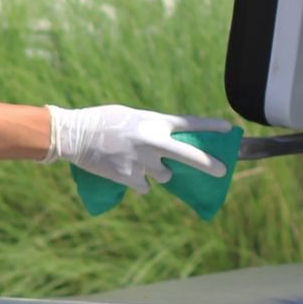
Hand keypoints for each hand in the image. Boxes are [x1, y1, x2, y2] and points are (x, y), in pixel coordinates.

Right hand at [42, 104, 229, 191]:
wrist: (74, 135)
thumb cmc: (100, 121)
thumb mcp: (130, 117)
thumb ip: (151, 128)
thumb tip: (166, 144)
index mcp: (153, 122)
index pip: (189, 123)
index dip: (211, 126)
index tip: (228, 129)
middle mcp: (153, 142)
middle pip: (190, 156)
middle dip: (209, 164)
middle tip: (224, 170)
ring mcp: (143, 162)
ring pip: (164, 175)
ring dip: (158, 172)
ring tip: (136, 161)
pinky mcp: (131, 178)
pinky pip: (145, 187)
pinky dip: (139, 182)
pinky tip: (125, 172)